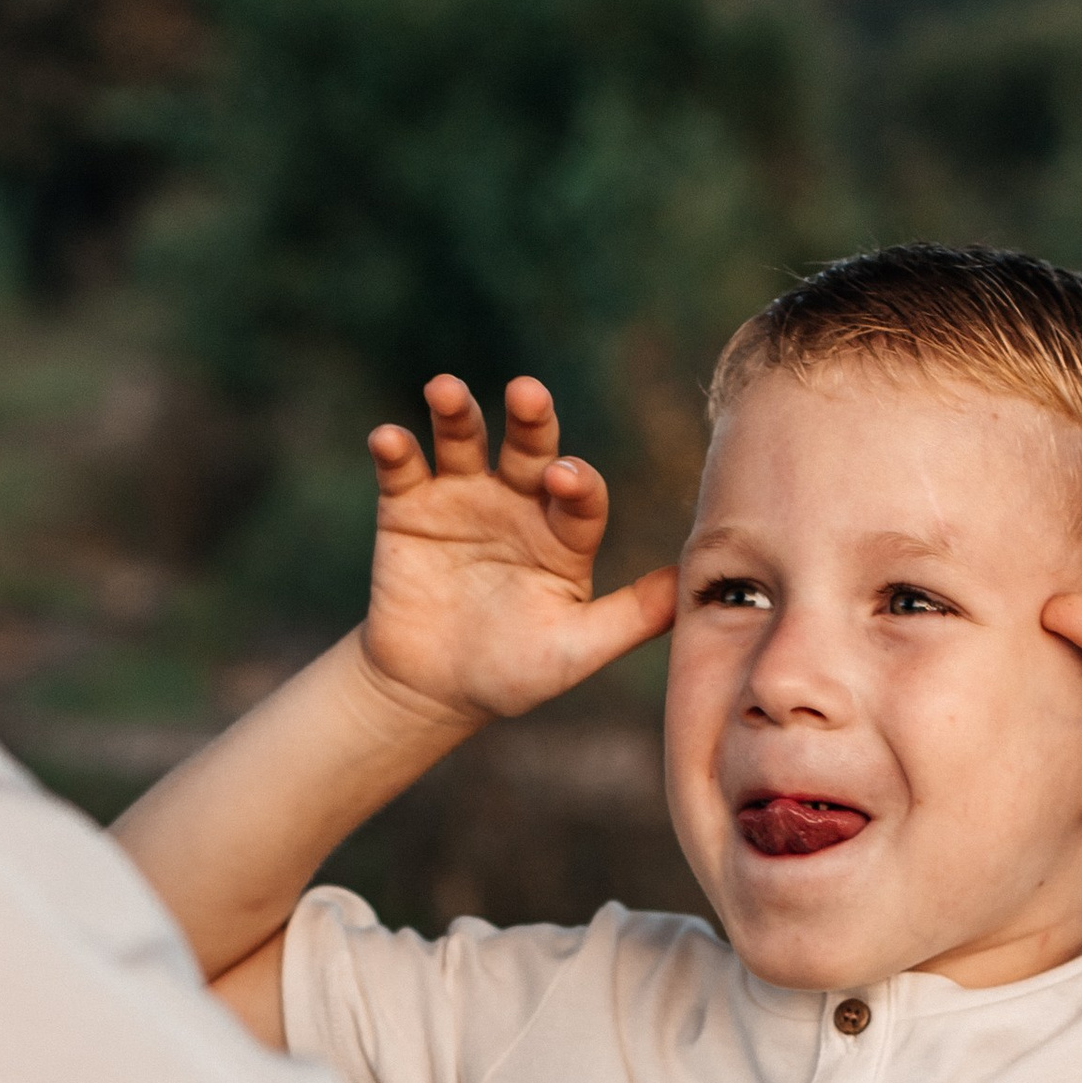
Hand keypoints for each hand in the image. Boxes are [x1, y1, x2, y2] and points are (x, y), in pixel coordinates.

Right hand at [361, 373, 675, 727]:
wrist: (433, 692)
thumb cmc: (513, 673)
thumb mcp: (576, 650)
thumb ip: (632, 617)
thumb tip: (693, 584)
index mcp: (563, 533)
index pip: (579, 493)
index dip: (576, 482)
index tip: (564, 478)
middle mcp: (518, 502)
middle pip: (529, 446)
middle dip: (530, 419)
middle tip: (528, 393)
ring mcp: (463, 498)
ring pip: (464, 440)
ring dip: (457, 412)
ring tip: (445, 390)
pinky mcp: (408, 507)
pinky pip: (403, 469)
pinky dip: (395, 449)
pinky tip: (388, 439)